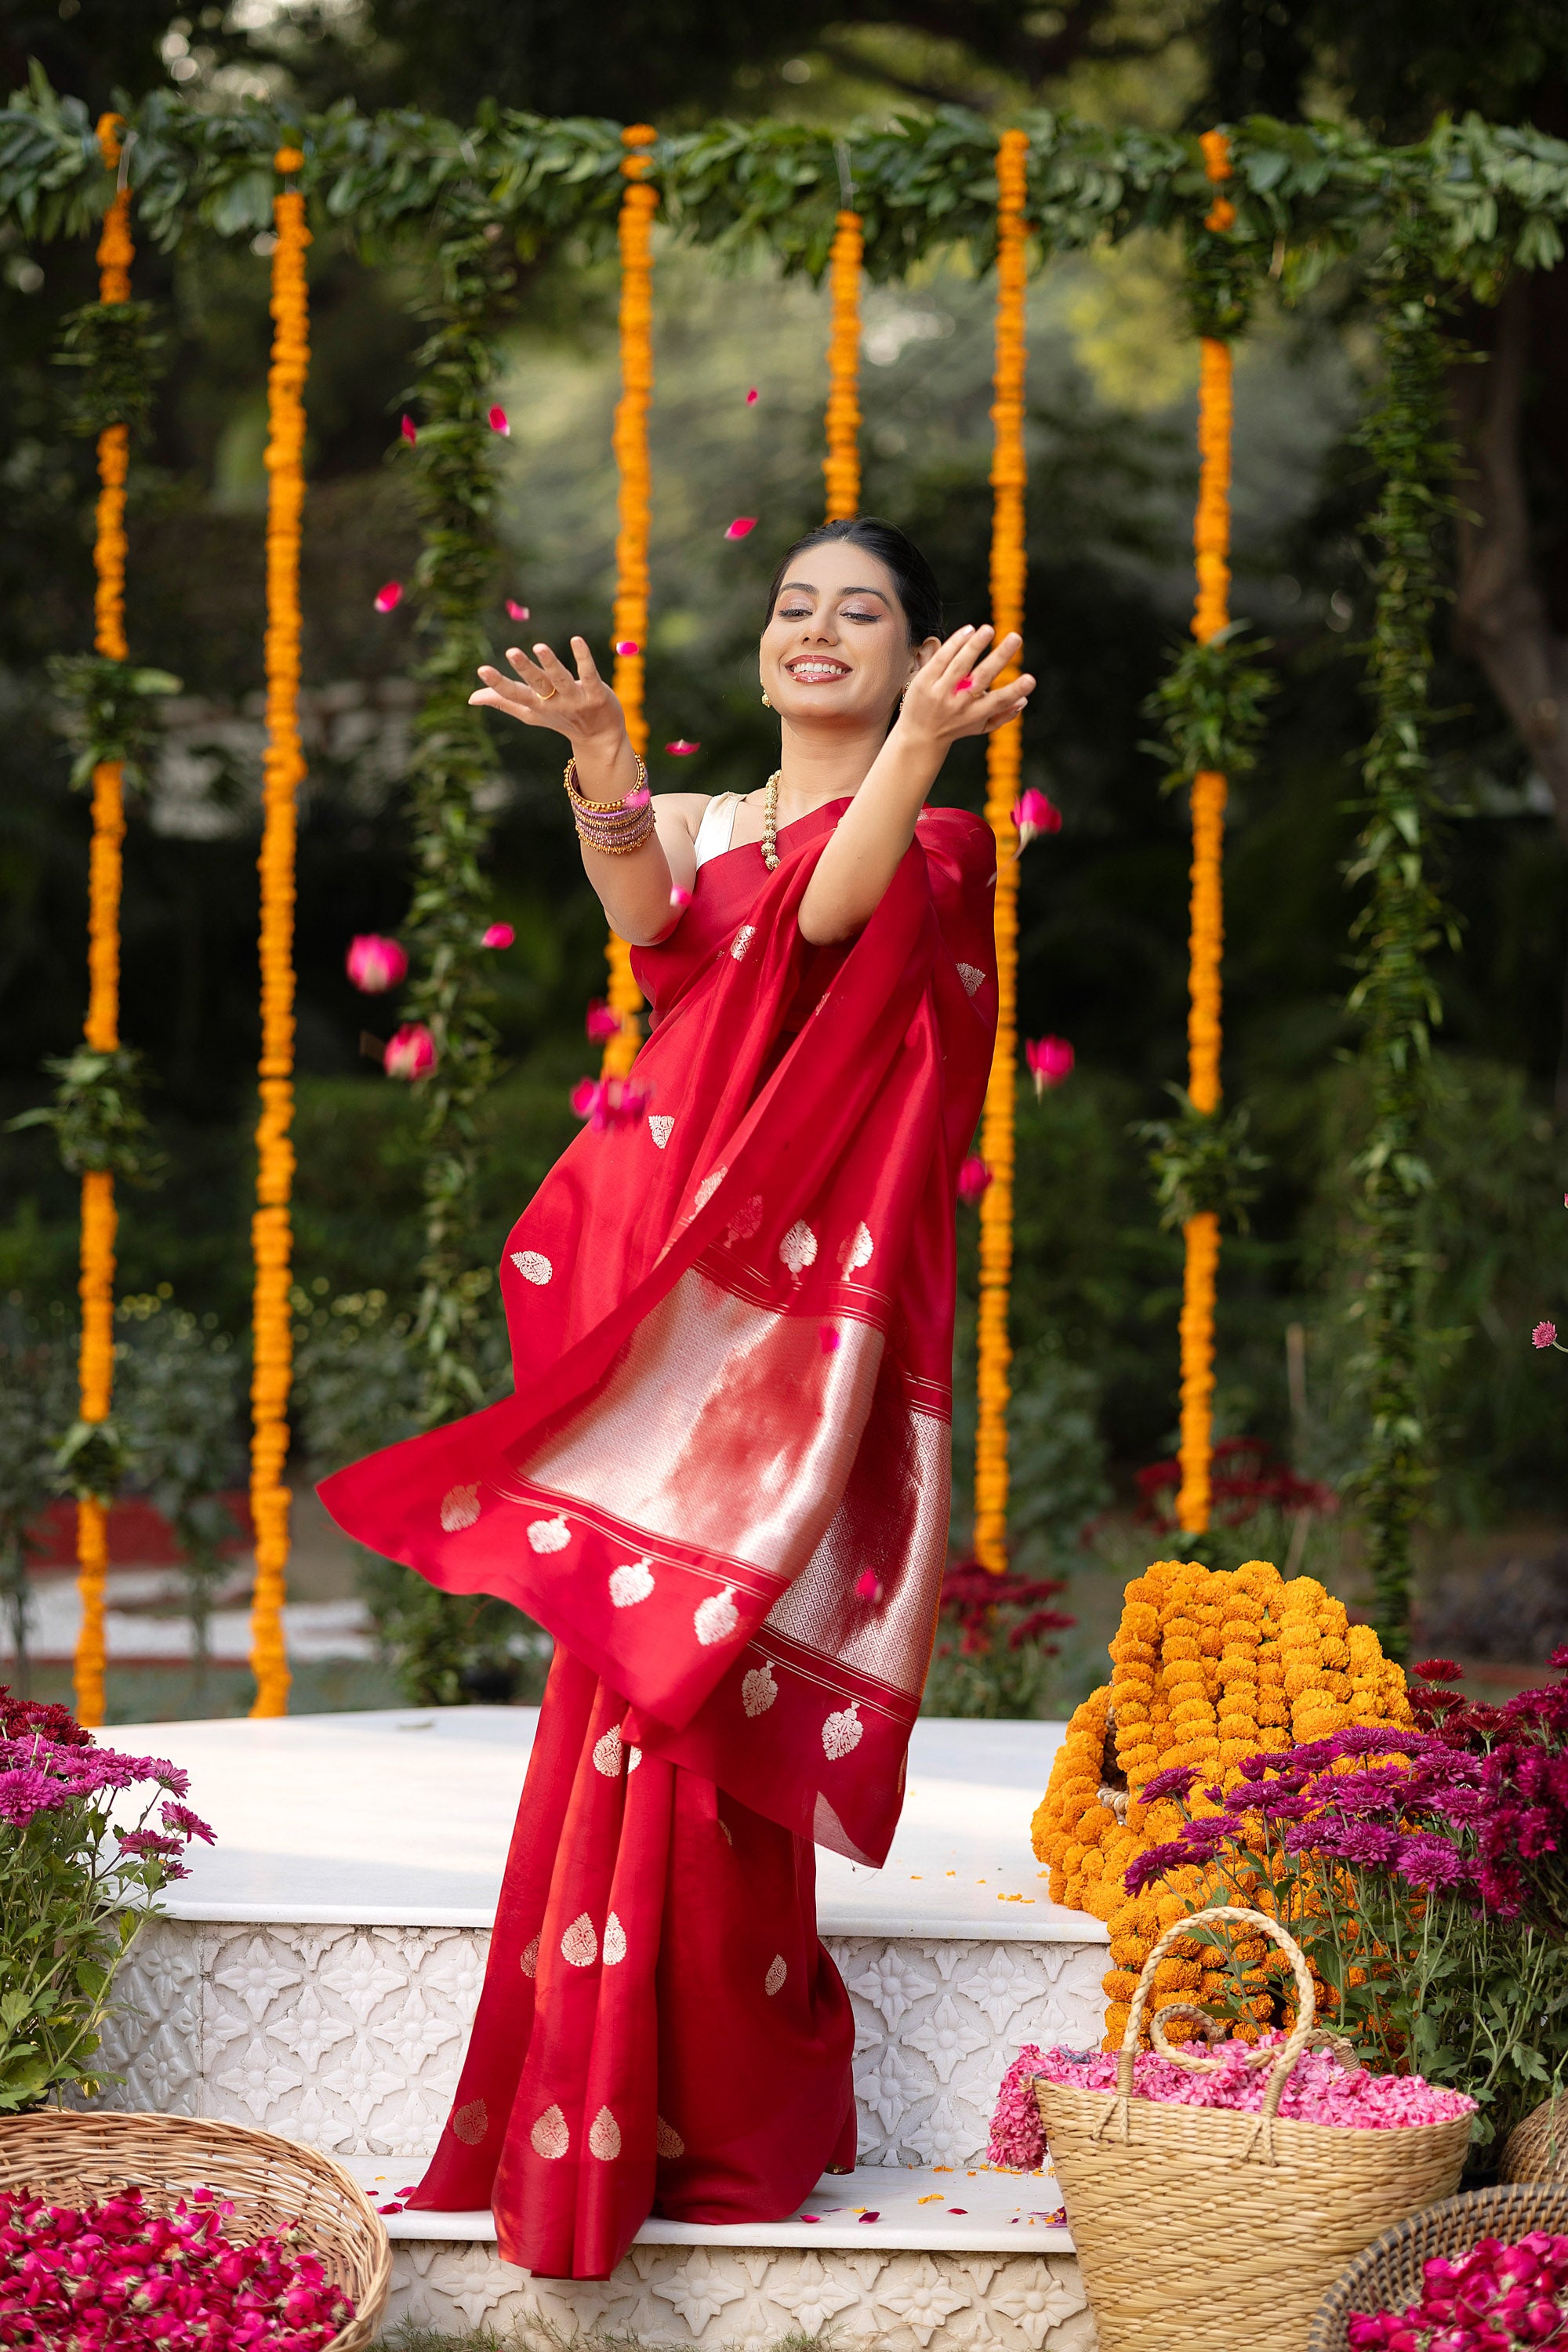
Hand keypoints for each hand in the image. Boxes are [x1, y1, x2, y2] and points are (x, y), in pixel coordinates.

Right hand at [469, 635, 625, 745]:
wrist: (601, 738)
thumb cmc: (562, 720)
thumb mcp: (532, 713)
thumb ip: (504, 701)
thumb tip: (471, 697)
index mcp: (537, 706)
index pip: (514, 694)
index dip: (498, 684)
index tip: (482, 669)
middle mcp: (555, 703)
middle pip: (538, 685)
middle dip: (525, 669)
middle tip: (511, 652)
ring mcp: (576, 699)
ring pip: (562, 679)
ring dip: (551, 663)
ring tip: (539, 647)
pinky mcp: (596, 694)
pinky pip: (589, 674)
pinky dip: (583, 658)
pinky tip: (576, 640)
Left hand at [894, 624, 1034, 748]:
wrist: (919, 736)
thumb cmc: (956, 726)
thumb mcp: (980, 726)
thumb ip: (1003, 715)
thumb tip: (1024, 701)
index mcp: (976, 714)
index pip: (998, 701)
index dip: (1015, 691)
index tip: (1030, 679)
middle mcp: (959, 703)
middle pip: (982, 677)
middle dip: (1000, 657)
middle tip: (1016, 637)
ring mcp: (940, 692)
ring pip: (960, 665)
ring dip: (975, 646)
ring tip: (989, 629)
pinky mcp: (924, 682)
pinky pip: (941, 659)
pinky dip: (955, 644)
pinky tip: (969, 630)